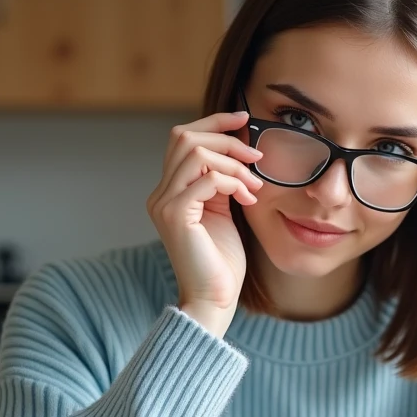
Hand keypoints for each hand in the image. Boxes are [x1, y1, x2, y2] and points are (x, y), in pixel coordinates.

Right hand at [146, 111, 265, 337]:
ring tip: (254, 186)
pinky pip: (205, 178)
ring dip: (233, 164)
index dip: (213, 121)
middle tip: (256, 157)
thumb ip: (222, 182)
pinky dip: (232, 182)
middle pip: (184, 137)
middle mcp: (160, 193)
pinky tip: (248, 200)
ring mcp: (164, 204)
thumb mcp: (224, 211)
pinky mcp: (175, 216)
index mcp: (170, 190)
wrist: (213, 299)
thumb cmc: (222, 261)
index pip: (183, 138)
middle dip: (226, 139)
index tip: (244, 118)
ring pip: (195, 153)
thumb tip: (240, 150)